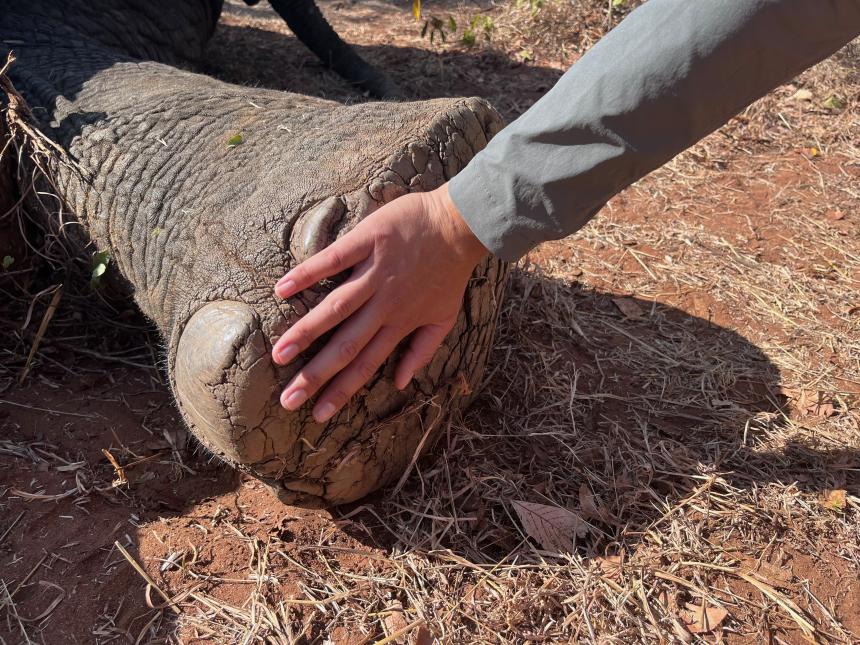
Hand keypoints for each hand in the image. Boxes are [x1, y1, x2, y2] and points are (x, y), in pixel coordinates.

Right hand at [272, 183, 487, 422]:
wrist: (461, 224)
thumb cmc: (451, 272)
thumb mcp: (445, 318)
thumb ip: (422, 351)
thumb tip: (400, 383)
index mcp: (400, 323)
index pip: (365, 364)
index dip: (340, 391)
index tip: (317, 414)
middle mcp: (385, 304)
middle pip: (346, 345)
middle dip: (315, 375)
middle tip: (287, 399)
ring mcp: (375, 273)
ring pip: (336, 308)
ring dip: (306, 332)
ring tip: (280, 353)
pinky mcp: (368, 241)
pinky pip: (334, 260)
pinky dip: (309, 274)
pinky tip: (282, 288)